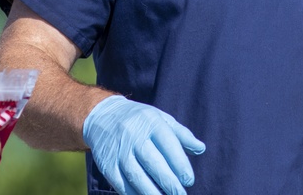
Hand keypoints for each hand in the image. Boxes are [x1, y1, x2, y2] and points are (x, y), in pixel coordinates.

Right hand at [82, 95, 204, 194]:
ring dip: (153, 193)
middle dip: (169, 182)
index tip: (188, 180)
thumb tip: (201, 149)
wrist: (102, 115)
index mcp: (150, 122)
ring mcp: (118, 150)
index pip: (168, 144)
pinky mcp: (107, 164)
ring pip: (137, 176)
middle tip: (180, 194)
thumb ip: (181, 134)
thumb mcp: (160, 118)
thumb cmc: (139, 120)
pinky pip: (122, 184)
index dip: (180, 164)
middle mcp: (133, 135)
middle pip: (153, 162)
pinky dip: (134, 194)